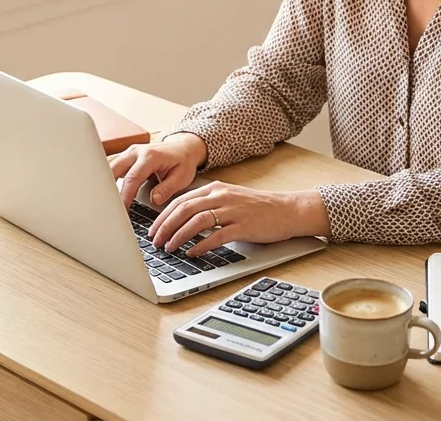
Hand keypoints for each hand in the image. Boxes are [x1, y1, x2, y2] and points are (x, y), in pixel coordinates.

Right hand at [109, 134, 207, 210]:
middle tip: (108, 208)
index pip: (132, 177)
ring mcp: (128, 152)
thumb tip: (153, 199)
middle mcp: (136, 151)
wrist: (183, 148)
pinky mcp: (125, 156)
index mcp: (150, 156)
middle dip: (108, 189)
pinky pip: (110, 165)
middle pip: (113, 169)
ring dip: (104, 183)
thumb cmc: (183, 162)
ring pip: (108, 166)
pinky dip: (106, 178)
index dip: (125, 195)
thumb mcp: (182, 177)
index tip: (121, 209)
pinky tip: (105, 192)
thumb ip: (167, 188)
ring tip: (104, 202)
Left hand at [147, 182, 330, 255]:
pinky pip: (217, 235)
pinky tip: (193, 253)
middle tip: (155, 241)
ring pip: (197, 221)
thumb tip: (180, 220)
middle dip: (165, 226)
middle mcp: (221, 196)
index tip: (152, 230)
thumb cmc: (257, 208)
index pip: (181, 200)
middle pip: (184, 209)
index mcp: (215, 188)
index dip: (163, 216)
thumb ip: (207, 204)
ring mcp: (233, 210)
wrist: (288, 209)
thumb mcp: (228, 199)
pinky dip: (202, 245)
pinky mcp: (244, 226)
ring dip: (179, 236)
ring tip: (169, 248)